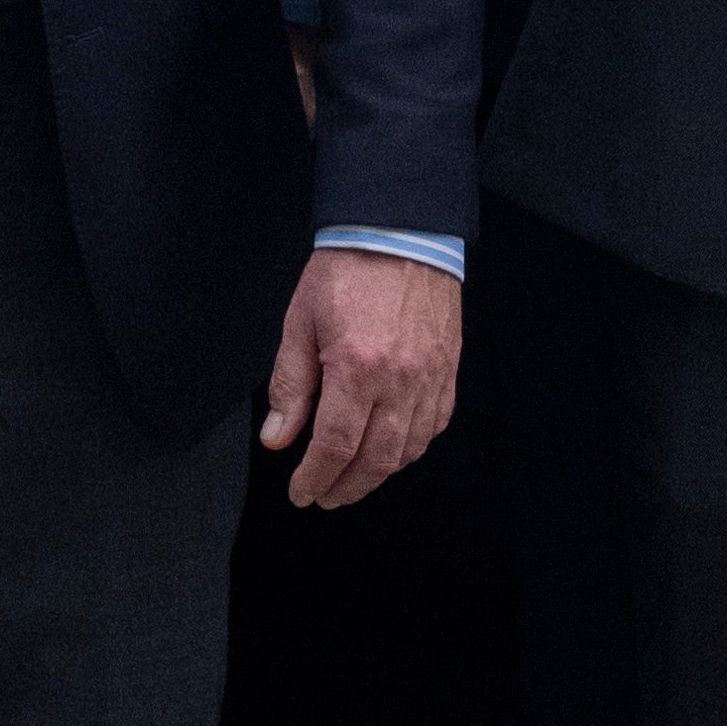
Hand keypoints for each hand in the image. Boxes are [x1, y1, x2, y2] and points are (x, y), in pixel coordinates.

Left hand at [259, 248, 461, 511]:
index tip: (302, 493)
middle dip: (346, 487)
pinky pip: (434, 425)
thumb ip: (290, 385)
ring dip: (378, 474)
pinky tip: (392, 450)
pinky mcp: (449, 370)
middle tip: (325, 496)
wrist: (401, 229)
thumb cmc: (348, 268)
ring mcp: (430, 378)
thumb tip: (278, 439)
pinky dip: (412, 448)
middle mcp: (399, 382)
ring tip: (353, 480)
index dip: (316, 478)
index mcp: (357, 369)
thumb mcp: (301, 321)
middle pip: (375, 460)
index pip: (336, 447)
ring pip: (408, 450)